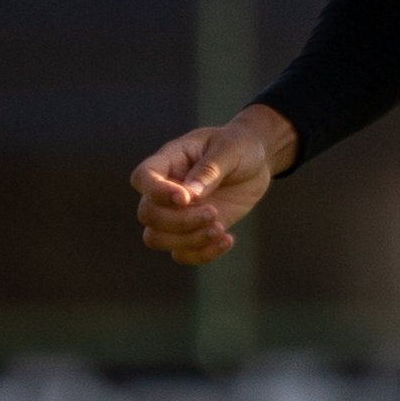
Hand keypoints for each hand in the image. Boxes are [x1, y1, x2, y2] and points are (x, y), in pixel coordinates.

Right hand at [131, 106, 294, 264]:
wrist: (256, 162)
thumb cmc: (239, 146)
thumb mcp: (229, 149)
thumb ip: (209, 169)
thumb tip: (191, 194)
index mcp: (169, 161)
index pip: (143, 178)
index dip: (156, 192)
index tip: (185, 198)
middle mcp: (166, 190)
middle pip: (148, 214)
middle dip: (180, 221)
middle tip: (214, 212)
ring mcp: (177, 213)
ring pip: (157, 238)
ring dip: (188, 240)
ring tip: (220, 228)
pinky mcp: (193, 231)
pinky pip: (182, 254)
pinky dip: (203, 254)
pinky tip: (227, 239)